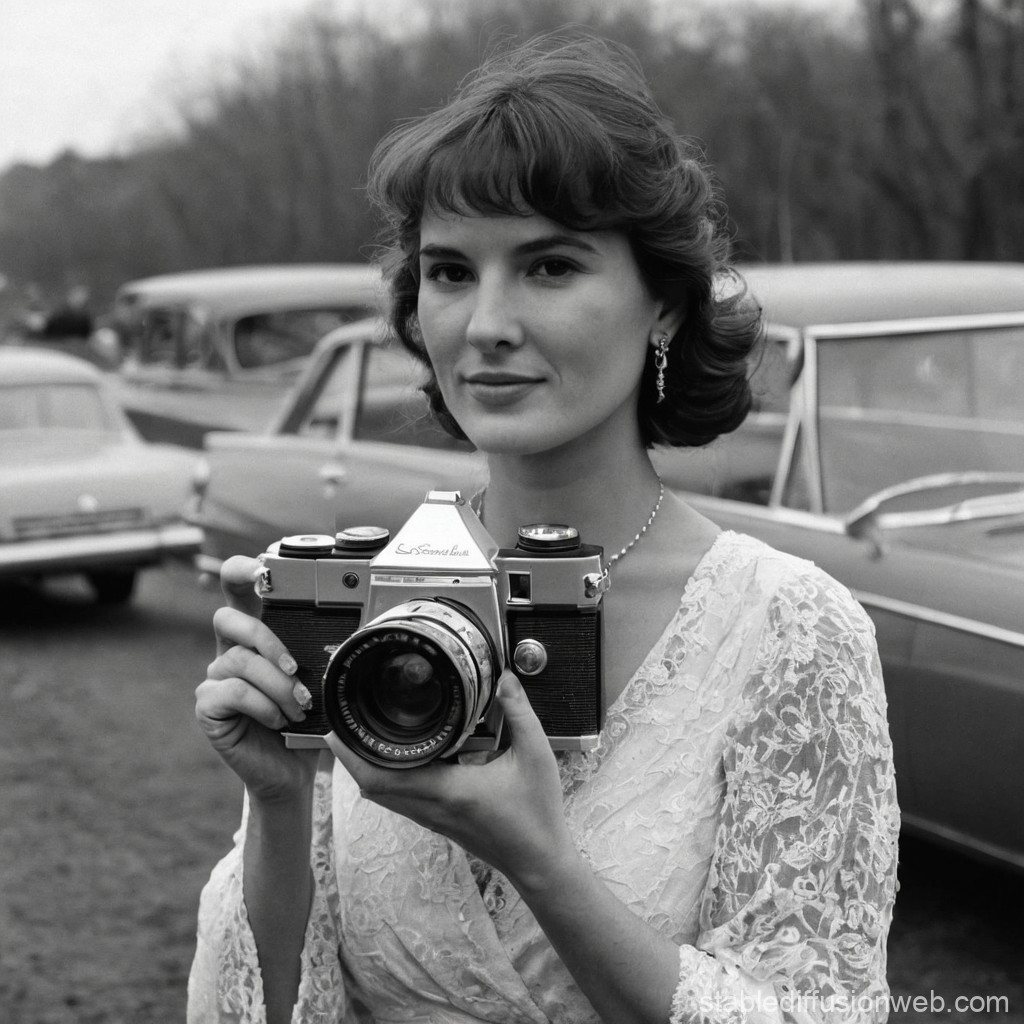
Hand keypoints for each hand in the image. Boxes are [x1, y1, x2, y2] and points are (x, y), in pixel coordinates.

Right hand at [195, 556, 318, 801]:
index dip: (241, 571)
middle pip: (227, 618)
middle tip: (294, 666)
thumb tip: (349, 634)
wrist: (292, 770)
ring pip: (240, 661)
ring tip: (299, 707)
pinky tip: (277, 720)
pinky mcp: (207, 706)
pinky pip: (230, 691)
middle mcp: (230, 651)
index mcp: (256, 637)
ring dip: (277, 685)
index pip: (240, 592)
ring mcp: (215, 678)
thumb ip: (320, 655)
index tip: (260, 566)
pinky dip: (261, 705)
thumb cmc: (307, 722)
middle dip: (263, 635)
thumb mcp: (319, 682)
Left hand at [327, 670, 578, 890]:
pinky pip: (401, 802)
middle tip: (338, 730)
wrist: (540, 862)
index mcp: (449, 789)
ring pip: (385, 797)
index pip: (385, 777)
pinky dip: (387, 782)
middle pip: (374, 788)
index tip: (340, 730)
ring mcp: (434, 819)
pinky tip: (397, 763)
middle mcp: (434, 807)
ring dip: (366, 772)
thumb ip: (519, 712)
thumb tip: (504, 677)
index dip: (355, 756)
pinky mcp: (440, 823)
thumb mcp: (536, 754)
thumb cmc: (538, 813)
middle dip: (351, 760)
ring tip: (358, 741)